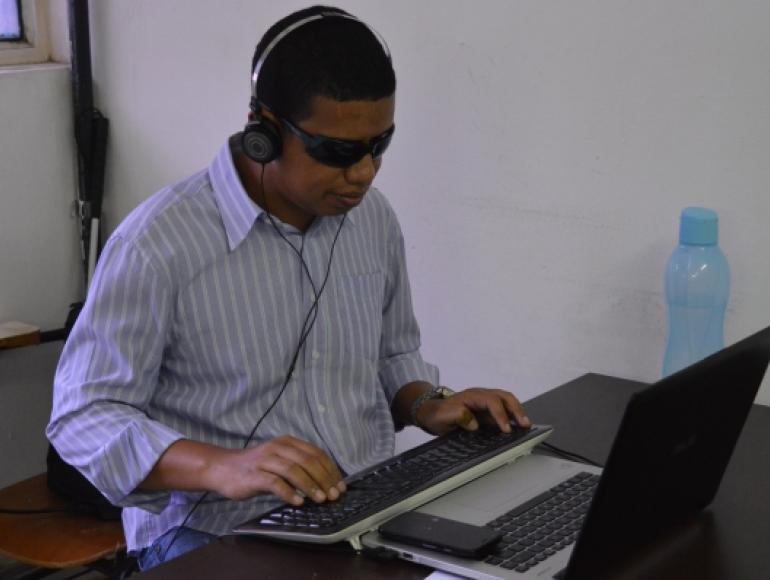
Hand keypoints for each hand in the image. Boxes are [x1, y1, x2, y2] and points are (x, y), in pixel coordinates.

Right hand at [211, 435, 345, 505]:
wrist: (223, 469)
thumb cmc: (255, 468)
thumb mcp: (279, 460)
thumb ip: (299, 466)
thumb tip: (325, 483)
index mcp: (288, 442)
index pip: (316, 453)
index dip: (331, 470)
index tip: (340, 485)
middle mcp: (278, 448)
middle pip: (308, 461)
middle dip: (324, 478)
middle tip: (333, 495)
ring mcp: (265, 460)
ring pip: (293, 470)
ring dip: (310, 485)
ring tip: (320, 499)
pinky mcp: (254, 475)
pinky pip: (275, 483)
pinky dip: (289, 492)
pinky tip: (298, 501)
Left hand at [415, 387, 530, 435]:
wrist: (431, 412)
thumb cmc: (438, 413)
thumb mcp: (443, 416)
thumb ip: (458, 416)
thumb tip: (474, 423)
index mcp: (472, 396)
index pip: (492, 401)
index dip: (500, 415)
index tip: (506, 429)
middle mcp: (481, 396)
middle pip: (504, 397)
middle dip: (516, 409)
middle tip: (525, 424)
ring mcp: (485, 402)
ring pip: (506, 401)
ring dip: (517, 411)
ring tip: (526, 425)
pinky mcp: (487, 411)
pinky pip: (503, 409)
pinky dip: (512, 416)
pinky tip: (517, 426)